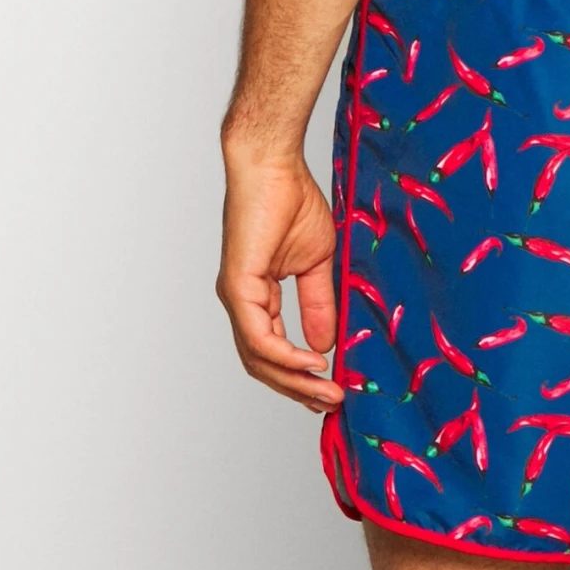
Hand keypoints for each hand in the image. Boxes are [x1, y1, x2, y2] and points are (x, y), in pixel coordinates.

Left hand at [217, 150, 343, 411]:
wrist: (275, 165)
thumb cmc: (293, 200)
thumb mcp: (318, 262)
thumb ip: (319, 303)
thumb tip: (326, 345)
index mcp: (257, 297)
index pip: (273, 350)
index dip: (299, 376)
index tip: (331, 389)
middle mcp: (241, 302)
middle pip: (263, 364)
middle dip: (298, 389)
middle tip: (332, 403)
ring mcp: (236, 296)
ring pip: (258, 358)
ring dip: (294, 381)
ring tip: (328, 391)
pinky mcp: (238, 285)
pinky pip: (258, 336)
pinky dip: (285, 355)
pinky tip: (313, 363)